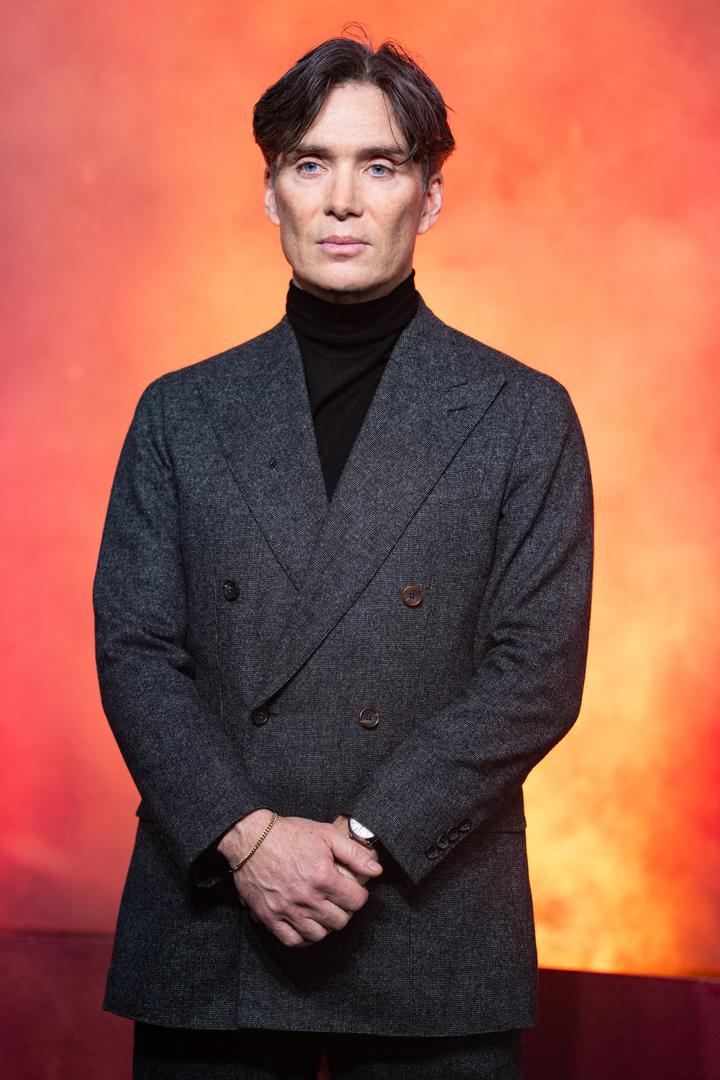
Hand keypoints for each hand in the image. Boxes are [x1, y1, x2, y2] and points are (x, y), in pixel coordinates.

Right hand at [217, 811, 382, 948]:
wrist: (251, 838)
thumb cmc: (289, 834)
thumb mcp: (326, 834)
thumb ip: (354, 854)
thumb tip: (376, 870)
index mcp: (323, 876)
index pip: (356, 901)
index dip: (359, 895)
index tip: (353, 890)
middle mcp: (307, 897)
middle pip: (340, 921)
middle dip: (344, 910)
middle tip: (339, 900)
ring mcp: (287, 910)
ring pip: (319, 934)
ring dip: (326, 925)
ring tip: (323, 911)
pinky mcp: (270, 916)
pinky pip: (293, 940)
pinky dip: (303, 937)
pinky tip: (306, 925)